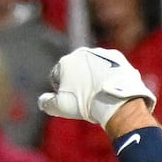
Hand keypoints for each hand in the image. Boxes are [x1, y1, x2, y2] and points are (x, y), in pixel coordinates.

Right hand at [38, 48, 156, 128]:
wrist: (118, 100)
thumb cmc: (86, 103)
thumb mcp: (60, 107)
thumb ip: (46, 102)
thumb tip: (43, 100)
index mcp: (65, 62)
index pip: (56, 77)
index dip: (61, 91)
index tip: (70, 101)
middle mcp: (82, 53)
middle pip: (75, 69)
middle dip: (77, 82)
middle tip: (84, 98)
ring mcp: (102, 53)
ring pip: (92, 67)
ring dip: (93, 78)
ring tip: (99, 94)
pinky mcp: (118, 57)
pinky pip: (109, 67)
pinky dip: (108, 75)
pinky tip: (109, 88)